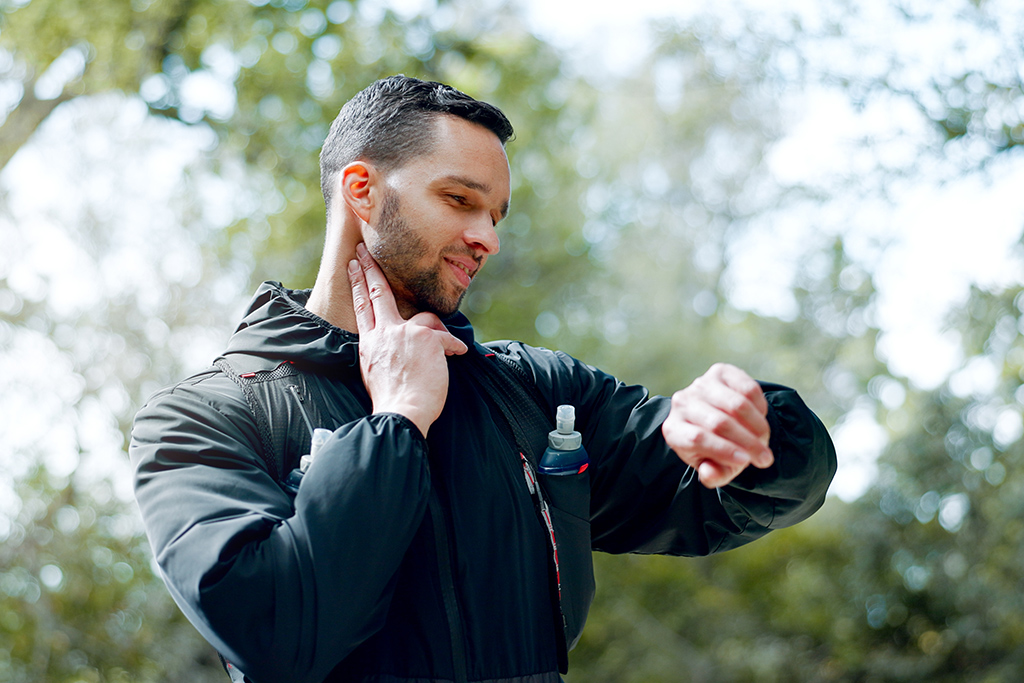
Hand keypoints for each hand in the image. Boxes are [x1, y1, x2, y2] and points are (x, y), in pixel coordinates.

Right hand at [348, 243, 467, 435]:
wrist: (402, 411)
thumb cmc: (393, 400)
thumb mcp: (374, 372)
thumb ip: (381, 351)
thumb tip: (390, 343)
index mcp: (370, 343)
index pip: (362, 307)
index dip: (357, 284)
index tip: (352, 266)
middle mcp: (385, 333)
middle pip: (377, 293)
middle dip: (369, 268)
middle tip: (363, 250)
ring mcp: (406, 333)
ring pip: (424, 317)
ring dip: (437, 330)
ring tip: (443, 349)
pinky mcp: (427, 339)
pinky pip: (446, 336)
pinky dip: (454, 347)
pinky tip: (457, 355)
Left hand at [661, 363, 773, 487]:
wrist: (720, 419)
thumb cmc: (716, 449)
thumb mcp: (713, 467)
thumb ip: (712, 475)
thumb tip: (710, 474)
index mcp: (673, 430)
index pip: (697, 439)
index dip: (723, 450)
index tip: (746, 462)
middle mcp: (682, 403)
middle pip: (718, 422)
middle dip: (747, 443)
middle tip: (766, 459)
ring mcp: (700, 384)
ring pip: (736, 405)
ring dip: (757, 426)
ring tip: (765, 440)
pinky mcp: (720, 372)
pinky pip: (748, 388)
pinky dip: (760, 407)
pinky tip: (761, 419)